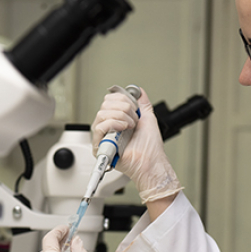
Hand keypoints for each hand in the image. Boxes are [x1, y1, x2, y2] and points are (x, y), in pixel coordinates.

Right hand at [91, 88, 181, 202]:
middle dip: (124, 108)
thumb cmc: (150, 146)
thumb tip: (138, 90)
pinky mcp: (100, 146)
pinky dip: (113, 124)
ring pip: (102, 113)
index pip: (110, 99)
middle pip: (105, 104)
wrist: (151, 161)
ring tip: (130, 126)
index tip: (134, 108)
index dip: (123, 99)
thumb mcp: (148, 117)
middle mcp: (110, 126)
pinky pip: (99, 127)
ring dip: (120, 117)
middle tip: (134, 119)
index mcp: (118, 119)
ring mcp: (104, 136)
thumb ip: (142, 102)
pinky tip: (123, 129)